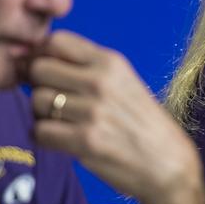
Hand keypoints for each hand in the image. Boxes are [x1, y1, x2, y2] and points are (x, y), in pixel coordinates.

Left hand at [29, 31, 204, 203]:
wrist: (167, 163)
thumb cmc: (141, 123)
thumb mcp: (123, 82)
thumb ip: (88, 68)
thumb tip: (38, 59)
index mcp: (111, 62)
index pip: (56, 41)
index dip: (43, 54)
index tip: (47, 72)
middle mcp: (101, 82)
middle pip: (40, 69)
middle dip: (38, 85)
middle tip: (52, 100)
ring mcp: (93, 112)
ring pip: (37, 101)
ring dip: (41, 114)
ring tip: (60, 122)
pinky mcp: (86, 141)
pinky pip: (40, 131)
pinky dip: (44, 137)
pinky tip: (60, 140)